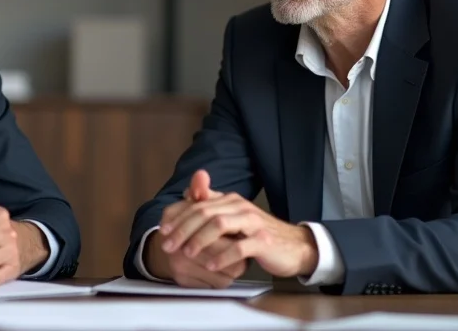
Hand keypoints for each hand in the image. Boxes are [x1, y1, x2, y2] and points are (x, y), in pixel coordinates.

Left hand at [158, 172, 318, 278]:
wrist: (294, 246)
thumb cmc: (259, 234)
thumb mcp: (233, 218)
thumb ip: (211, 204)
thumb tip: (188, 192)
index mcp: (231, 200)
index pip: (198, 203)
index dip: (178, 217)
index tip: (163, 231)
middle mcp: (240, 207)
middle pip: (204, 212)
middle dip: (182, 229)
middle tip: (168, 245)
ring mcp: (253, 222)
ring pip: (219, 224)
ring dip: (199, 240)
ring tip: (185, 253)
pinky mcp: (263, 240)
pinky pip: (239, 246)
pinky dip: (222, 256)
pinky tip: (210, 265)